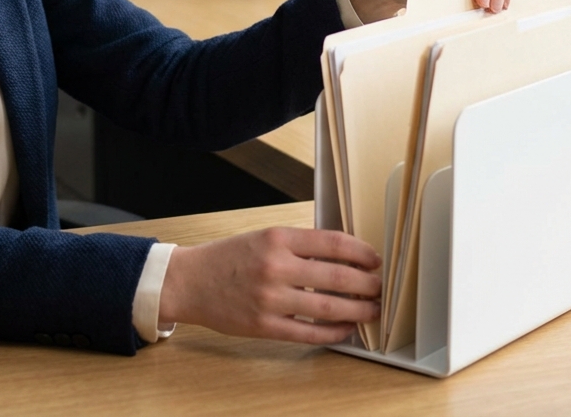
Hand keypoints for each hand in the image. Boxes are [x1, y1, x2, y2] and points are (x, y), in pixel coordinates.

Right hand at [158, 227, 381, 343]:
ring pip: (329, 308)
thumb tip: (344, 255)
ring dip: (358, 310)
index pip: (333, 243)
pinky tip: (346, 329)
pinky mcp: (265, 326)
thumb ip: (299, 244)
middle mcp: (276, 266)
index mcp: (278, 238)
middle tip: (380, 288)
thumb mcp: (263, 237)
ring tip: (372, 310)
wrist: (190, 282)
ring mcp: (271, 299)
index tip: (375, 260)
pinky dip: (334, 333)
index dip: (362, 252)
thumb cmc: (229, 258)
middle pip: (337, 276)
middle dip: (367, 284)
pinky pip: (310, 333)